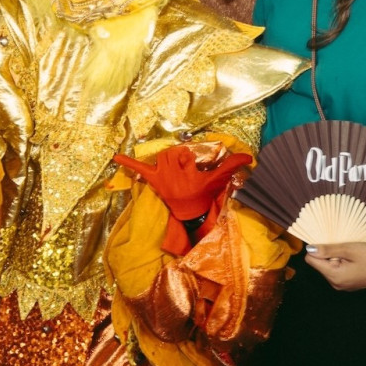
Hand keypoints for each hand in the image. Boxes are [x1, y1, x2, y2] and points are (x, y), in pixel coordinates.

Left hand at [114, 144, 250, 220]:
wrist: (191, 211)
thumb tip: (250, 156)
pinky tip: (115, 156)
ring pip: (160, 158)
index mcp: (188, 174)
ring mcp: (162, 177)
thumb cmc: (204, 192)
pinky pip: (139, 169)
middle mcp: (173, 176)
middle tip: (183, 167)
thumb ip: (233, 165)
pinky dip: (127, 162)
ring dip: (167, 159)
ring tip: (174, 167)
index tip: (193, 167)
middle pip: (171, 154)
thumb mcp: (218, 179)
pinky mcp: (154, 180)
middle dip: (178, 157)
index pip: (185, 155)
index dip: (189, 159)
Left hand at [305, 242, 365, 290]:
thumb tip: (309, 249)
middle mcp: (336, 284)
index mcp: (335, 276)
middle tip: (344, 249)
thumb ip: (327, 249)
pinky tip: (353, 258)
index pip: (311, 260)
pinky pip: (336, 270)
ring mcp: (343, 285)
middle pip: (319, 264)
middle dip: (327, 253)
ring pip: (328, 266)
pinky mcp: (349, 283)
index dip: (317, 249)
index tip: (330, 243)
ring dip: (335, 257)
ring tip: (350, 254)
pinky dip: (341, 262)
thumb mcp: (349, 249)